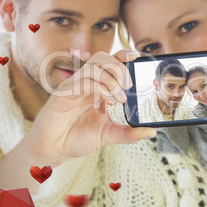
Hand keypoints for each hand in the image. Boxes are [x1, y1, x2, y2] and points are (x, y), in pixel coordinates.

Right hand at [23, 49, 155, 165]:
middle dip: (119, 67)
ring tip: (120, 98)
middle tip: (129, 85)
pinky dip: (99, 87)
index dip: (123, 56)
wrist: (54, 150)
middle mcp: (86, 83)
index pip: (110, 63)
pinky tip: (108, 101)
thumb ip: (129, 133)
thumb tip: (151, 132)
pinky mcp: (63, 94)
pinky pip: (83, 81)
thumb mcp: (109, 134)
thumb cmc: (77, 138)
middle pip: (102, 58)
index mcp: (97, 87)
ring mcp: (74, 86)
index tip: (137, 57)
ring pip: (93, 66)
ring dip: (111, 78)